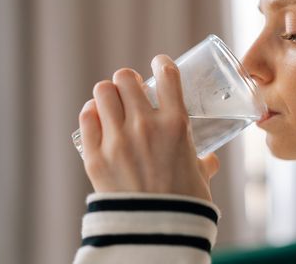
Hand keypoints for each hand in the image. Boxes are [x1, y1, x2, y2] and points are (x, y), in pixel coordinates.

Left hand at [77, 54, 218, 201]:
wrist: (156, 233)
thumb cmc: (184, 205)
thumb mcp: (200, 178)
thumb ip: (204, 164)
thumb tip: (209, 160)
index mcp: (177, 125)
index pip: (167, 74)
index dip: (162, 63)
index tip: (159, 64)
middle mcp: (146, 125)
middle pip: (126, 78)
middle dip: (129, 81)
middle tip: (132, 90)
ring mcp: (117, 139)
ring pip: (102, 91)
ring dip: (108, 93)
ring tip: (113, 103)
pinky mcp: (94, 155)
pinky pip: (86, 117)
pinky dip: (92, 113)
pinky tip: (98, 119)